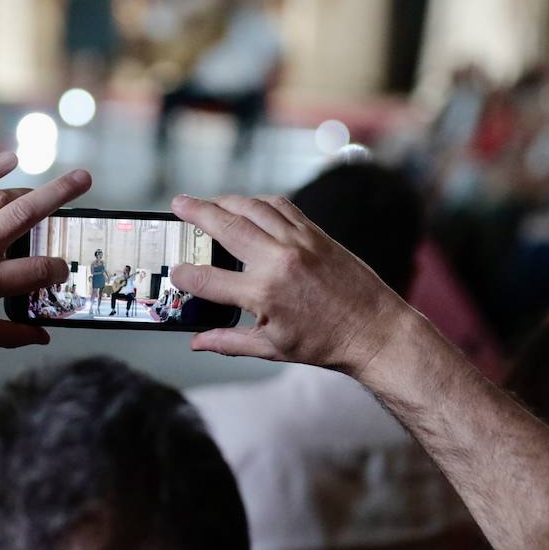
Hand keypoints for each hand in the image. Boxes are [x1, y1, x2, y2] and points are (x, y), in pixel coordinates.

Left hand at [0, 152, 89, 355]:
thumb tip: (44, 335)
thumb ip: (11, 334)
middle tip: (85, 179)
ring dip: (26, 189)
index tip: (61, 271)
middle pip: (25, 214)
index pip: (37, 269)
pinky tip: (11, 158)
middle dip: (59, 195)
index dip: (56, 269)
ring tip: (47, 189)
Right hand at [169, 194, 410, 374]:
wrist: (374, 329)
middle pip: (226, 226)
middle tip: (177, 203)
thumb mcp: (273, 348)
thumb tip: (196, 342)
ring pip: (253, 207)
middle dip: (196, 212)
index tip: (174, 271)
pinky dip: (259, 201)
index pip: (208, 279)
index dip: (185, 275)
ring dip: (226, 201)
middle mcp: (278, 260)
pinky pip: (281, 206)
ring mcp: (299, 241)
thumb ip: (229, 341)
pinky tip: (247, 205)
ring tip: (207, 202)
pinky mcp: (316, 233)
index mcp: (264, 294)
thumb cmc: (325, 343)